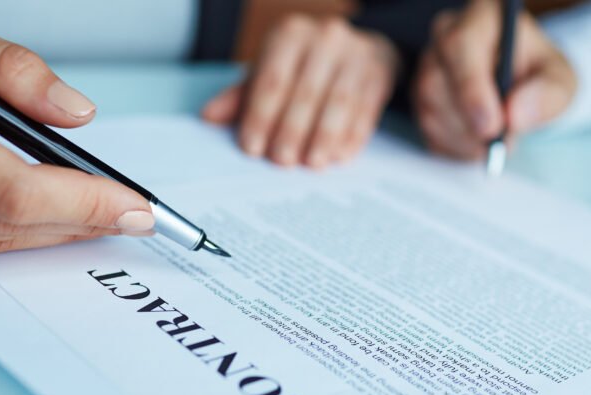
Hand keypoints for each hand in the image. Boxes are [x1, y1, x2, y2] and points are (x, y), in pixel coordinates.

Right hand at [0, 1, 153, 252]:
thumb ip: (8, 68)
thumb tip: (76, 112)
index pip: (15, 190)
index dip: (83, 204)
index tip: (134, 205)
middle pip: (8, 225)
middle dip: (82, 223)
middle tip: (135, 215)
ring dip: (53, 234)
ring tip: (105, 217)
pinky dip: (11, 233)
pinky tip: (48, 220)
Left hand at [203, 14, 399, 168]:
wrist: (361, 50)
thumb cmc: (306, 67)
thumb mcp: (273, 71)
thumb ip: (244, 96)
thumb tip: (209, 118)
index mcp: (291, 34)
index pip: (272, 79)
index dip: (260, 116)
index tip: (252, 148)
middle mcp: (325, 38)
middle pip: (305, 92)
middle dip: (291, 131)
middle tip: (281, 162)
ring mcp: (357, 54)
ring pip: (339, 102)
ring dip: (324, 137)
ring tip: (311, 164)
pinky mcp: (381, 72)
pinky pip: (366, 109)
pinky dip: (353, 136)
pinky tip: (341, 156)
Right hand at [414, 0, 575, 159]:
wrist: (522, 87)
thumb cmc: (538, 75)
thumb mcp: (560, 79)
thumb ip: (548, 93)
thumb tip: (515, 116)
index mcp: (482, 17)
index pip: (461, 45)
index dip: (471, 89)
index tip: (491, 126)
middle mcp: (446, 35)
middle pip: (436, 82)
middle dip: (470, 124)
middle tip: (502, 143)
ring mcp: (427, 67)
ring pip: (429, 110)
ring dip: (466, 139)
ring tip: (497, 139)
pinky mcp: (419, 99)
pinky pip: (427, 131)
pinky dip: (456, 148)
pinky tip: (477, 141)